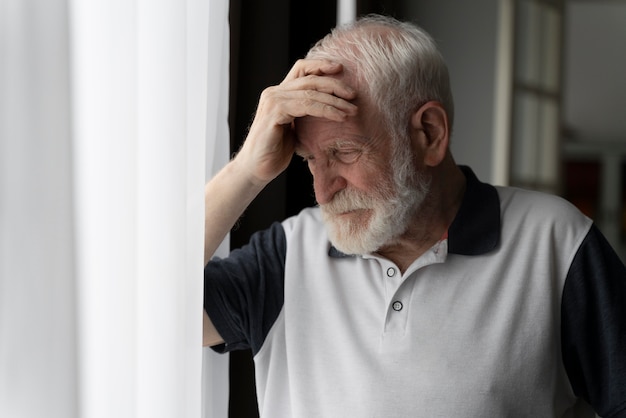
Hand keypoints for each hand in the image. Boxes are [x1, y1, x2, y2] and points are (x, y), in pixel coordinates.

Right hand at [235, 59, 356, 184]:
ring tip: (351, 110)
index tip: (340, 69)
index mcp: (279, 93)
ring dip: (335, 101)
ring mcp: (273, 101)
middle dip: (335, 85)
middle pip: (309, 79)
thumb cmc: (275, 151)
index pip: (301, 70)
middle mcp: (274, 93)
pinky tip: (339, 117)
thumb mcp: (294, 128)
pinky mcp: (274, 113)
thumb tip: (329, 108)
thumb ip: (304, 113)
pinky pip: (306, 106)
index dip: (321, 66)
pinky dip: (326, 110)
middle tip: (353, 95)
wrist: (256, 169)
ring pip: (310, 93)